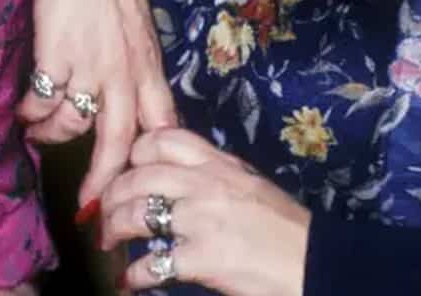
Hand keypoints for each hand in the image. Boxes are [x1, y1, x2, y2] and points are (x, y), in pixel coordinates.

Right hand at [18, 0, 176, 208]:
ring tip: (37, 132)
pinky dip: (30, 111)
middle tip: (89, 208)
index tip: (142, 190)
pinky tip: (24, 109)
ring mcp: (91, 69)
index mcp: (149, 71)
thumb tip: (127, 103)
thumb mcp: (140, 33)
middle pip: (117, 145)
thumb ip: (137, 70)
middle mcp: (125, 77)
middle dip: (103, 182)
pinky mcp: (58, 58)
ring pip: (72, 125)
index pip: (161, 130)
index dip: (152, 165)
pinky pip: (42, 101)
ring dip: (51, 135)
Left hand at [98, 128, 308, 294]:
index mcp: (220, 164)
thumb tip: (178, 174)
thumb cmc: (289, 231)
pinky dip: (134, 274)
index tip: (124, 169)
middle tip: (102, 211)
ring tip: (108, 243)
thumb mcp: (252, 186)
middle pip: (138, 176)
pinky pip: (152, 263)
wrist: (319, 266)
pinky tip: (131, 281)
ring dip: (114, 229)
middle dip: (112, 195)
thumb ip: (216, 175)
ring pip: (136, 214)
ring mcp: (203, 220)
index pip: (163, 139)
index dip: (134, 153)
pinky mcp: (203, 258)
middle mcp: (207, 185)